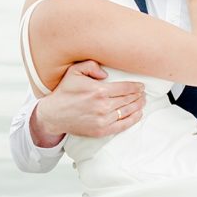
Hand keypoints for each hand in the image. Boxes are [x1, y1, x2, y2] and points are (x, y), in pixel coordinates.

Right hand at [30, 60, 144, 142]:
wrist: (53, 114)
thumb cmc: (64, 92)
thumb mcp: (74, 72)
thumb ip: (91, 65)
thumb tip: (106, 73)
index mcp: (99, 90)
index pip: (125, 87)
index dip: (136, 87)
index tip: (141, 86)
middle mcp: (103, 105)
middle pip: (129, 99)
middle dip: (138, 95)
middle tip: (143, 93)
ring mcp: (103, 119)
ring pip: (128, 111)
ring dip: (138, 105)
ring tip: (142, 101)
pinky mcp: (101, 130)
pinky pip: (123, 125)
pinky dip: (133, 119)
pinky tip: (138, 114)